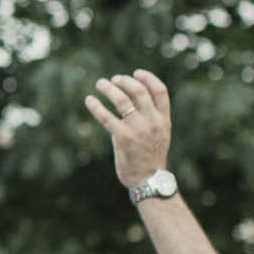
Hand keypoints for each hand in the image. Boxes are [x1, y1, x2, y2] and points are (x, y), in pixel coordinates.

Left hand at [84, 70, 171, 187]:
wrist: (149, 180)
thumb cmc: (150, 156)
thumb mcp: (160, 134)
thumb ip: (151, 117)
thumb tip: (132, 99)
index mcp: (164, 120)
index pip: (160, 91)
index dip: (148, 78)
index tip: (136, 73)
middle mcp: (153, 122)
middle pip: (139, 91)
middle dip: (124, 81)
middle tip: (113, 79)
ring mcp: (139, 130)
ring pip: (123, 100)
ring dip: (109, 88)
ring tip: (101, 84)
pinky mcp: (124, 138)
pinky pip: (107, 117)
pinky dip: (96, 106)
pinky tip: (89, 100)